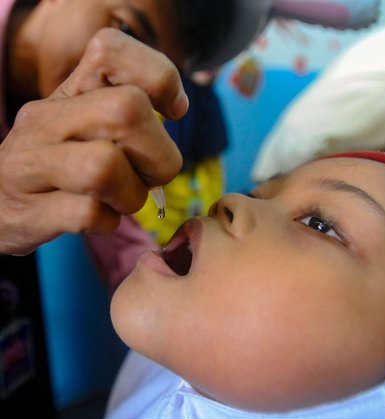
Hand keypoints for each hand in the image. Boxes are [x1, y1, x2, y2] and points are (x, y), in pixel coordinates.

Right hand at [0, 29, 185, 254]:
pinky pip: (89, 214)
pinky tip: (100, 218)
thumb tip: (178, 106)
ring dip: (132, 193)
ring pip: (104, 165)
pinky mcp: (26, 211)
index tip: (173, 112)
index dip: (159, 77)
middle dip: (158, 155)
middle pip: (126, 111)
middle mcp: (46, 119)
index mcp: (70, 93)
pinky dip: (109, 221)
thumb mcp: (87, 126)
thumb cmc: (62, 164)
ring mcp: (31, 164)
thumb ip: (128, 110)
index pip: (111, 50)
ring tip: (121, 199)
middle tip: (149, 174)